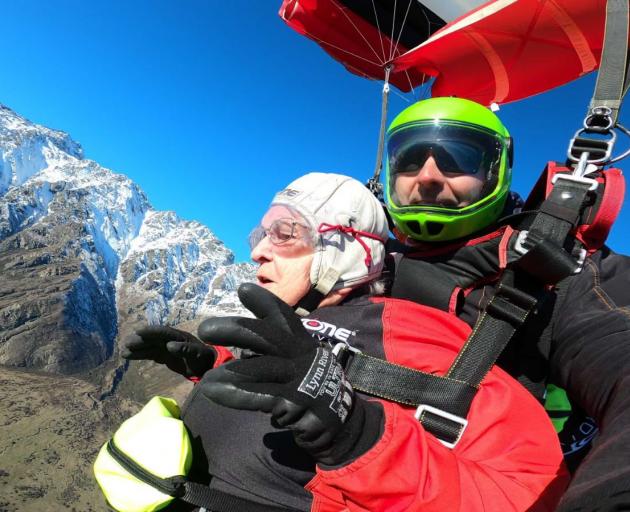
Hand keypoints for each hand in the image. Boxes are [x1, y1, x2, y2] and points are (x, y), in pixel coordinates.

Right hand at [121, 325, 216, 378]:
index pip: (162, 332)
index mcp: (179, 336)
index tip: (138, 331)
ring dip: (137, 349)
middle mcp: (170, 340)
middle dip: (140, 341)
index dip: (150, 331)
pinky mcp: (165, 356)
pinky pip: (151, 354)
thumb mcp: (197, 354)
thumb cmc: (203, 358)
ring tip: (123, 352)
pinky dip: (141, 355)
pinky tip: (131, 356)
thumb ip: (185, 350)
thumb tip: (169, 346)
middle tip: (126, 343)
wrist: (207, 366)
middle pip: (153, 339)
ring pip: (149, 347)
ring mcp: (167, 348)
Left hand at [197, 283, 379, 463]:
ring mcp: (300, 379)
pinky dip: (234, 395)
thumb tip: (242, 347)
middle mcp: (301, 356)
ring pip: (260, 368)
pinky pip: (259, 396)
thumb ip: (275, 355)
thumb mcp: (299, 365)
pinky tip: (213, 392)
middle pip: (266, 336)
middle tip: (205, 329)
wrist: (342, 426)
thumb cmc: (311, 393)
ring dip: (230, 372)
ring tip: (205, 379)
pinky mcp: (295, 404)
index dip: (263, 301)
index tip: (242, 289)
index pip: (283, 317)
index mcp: (302, 344)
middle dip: (235, 328)